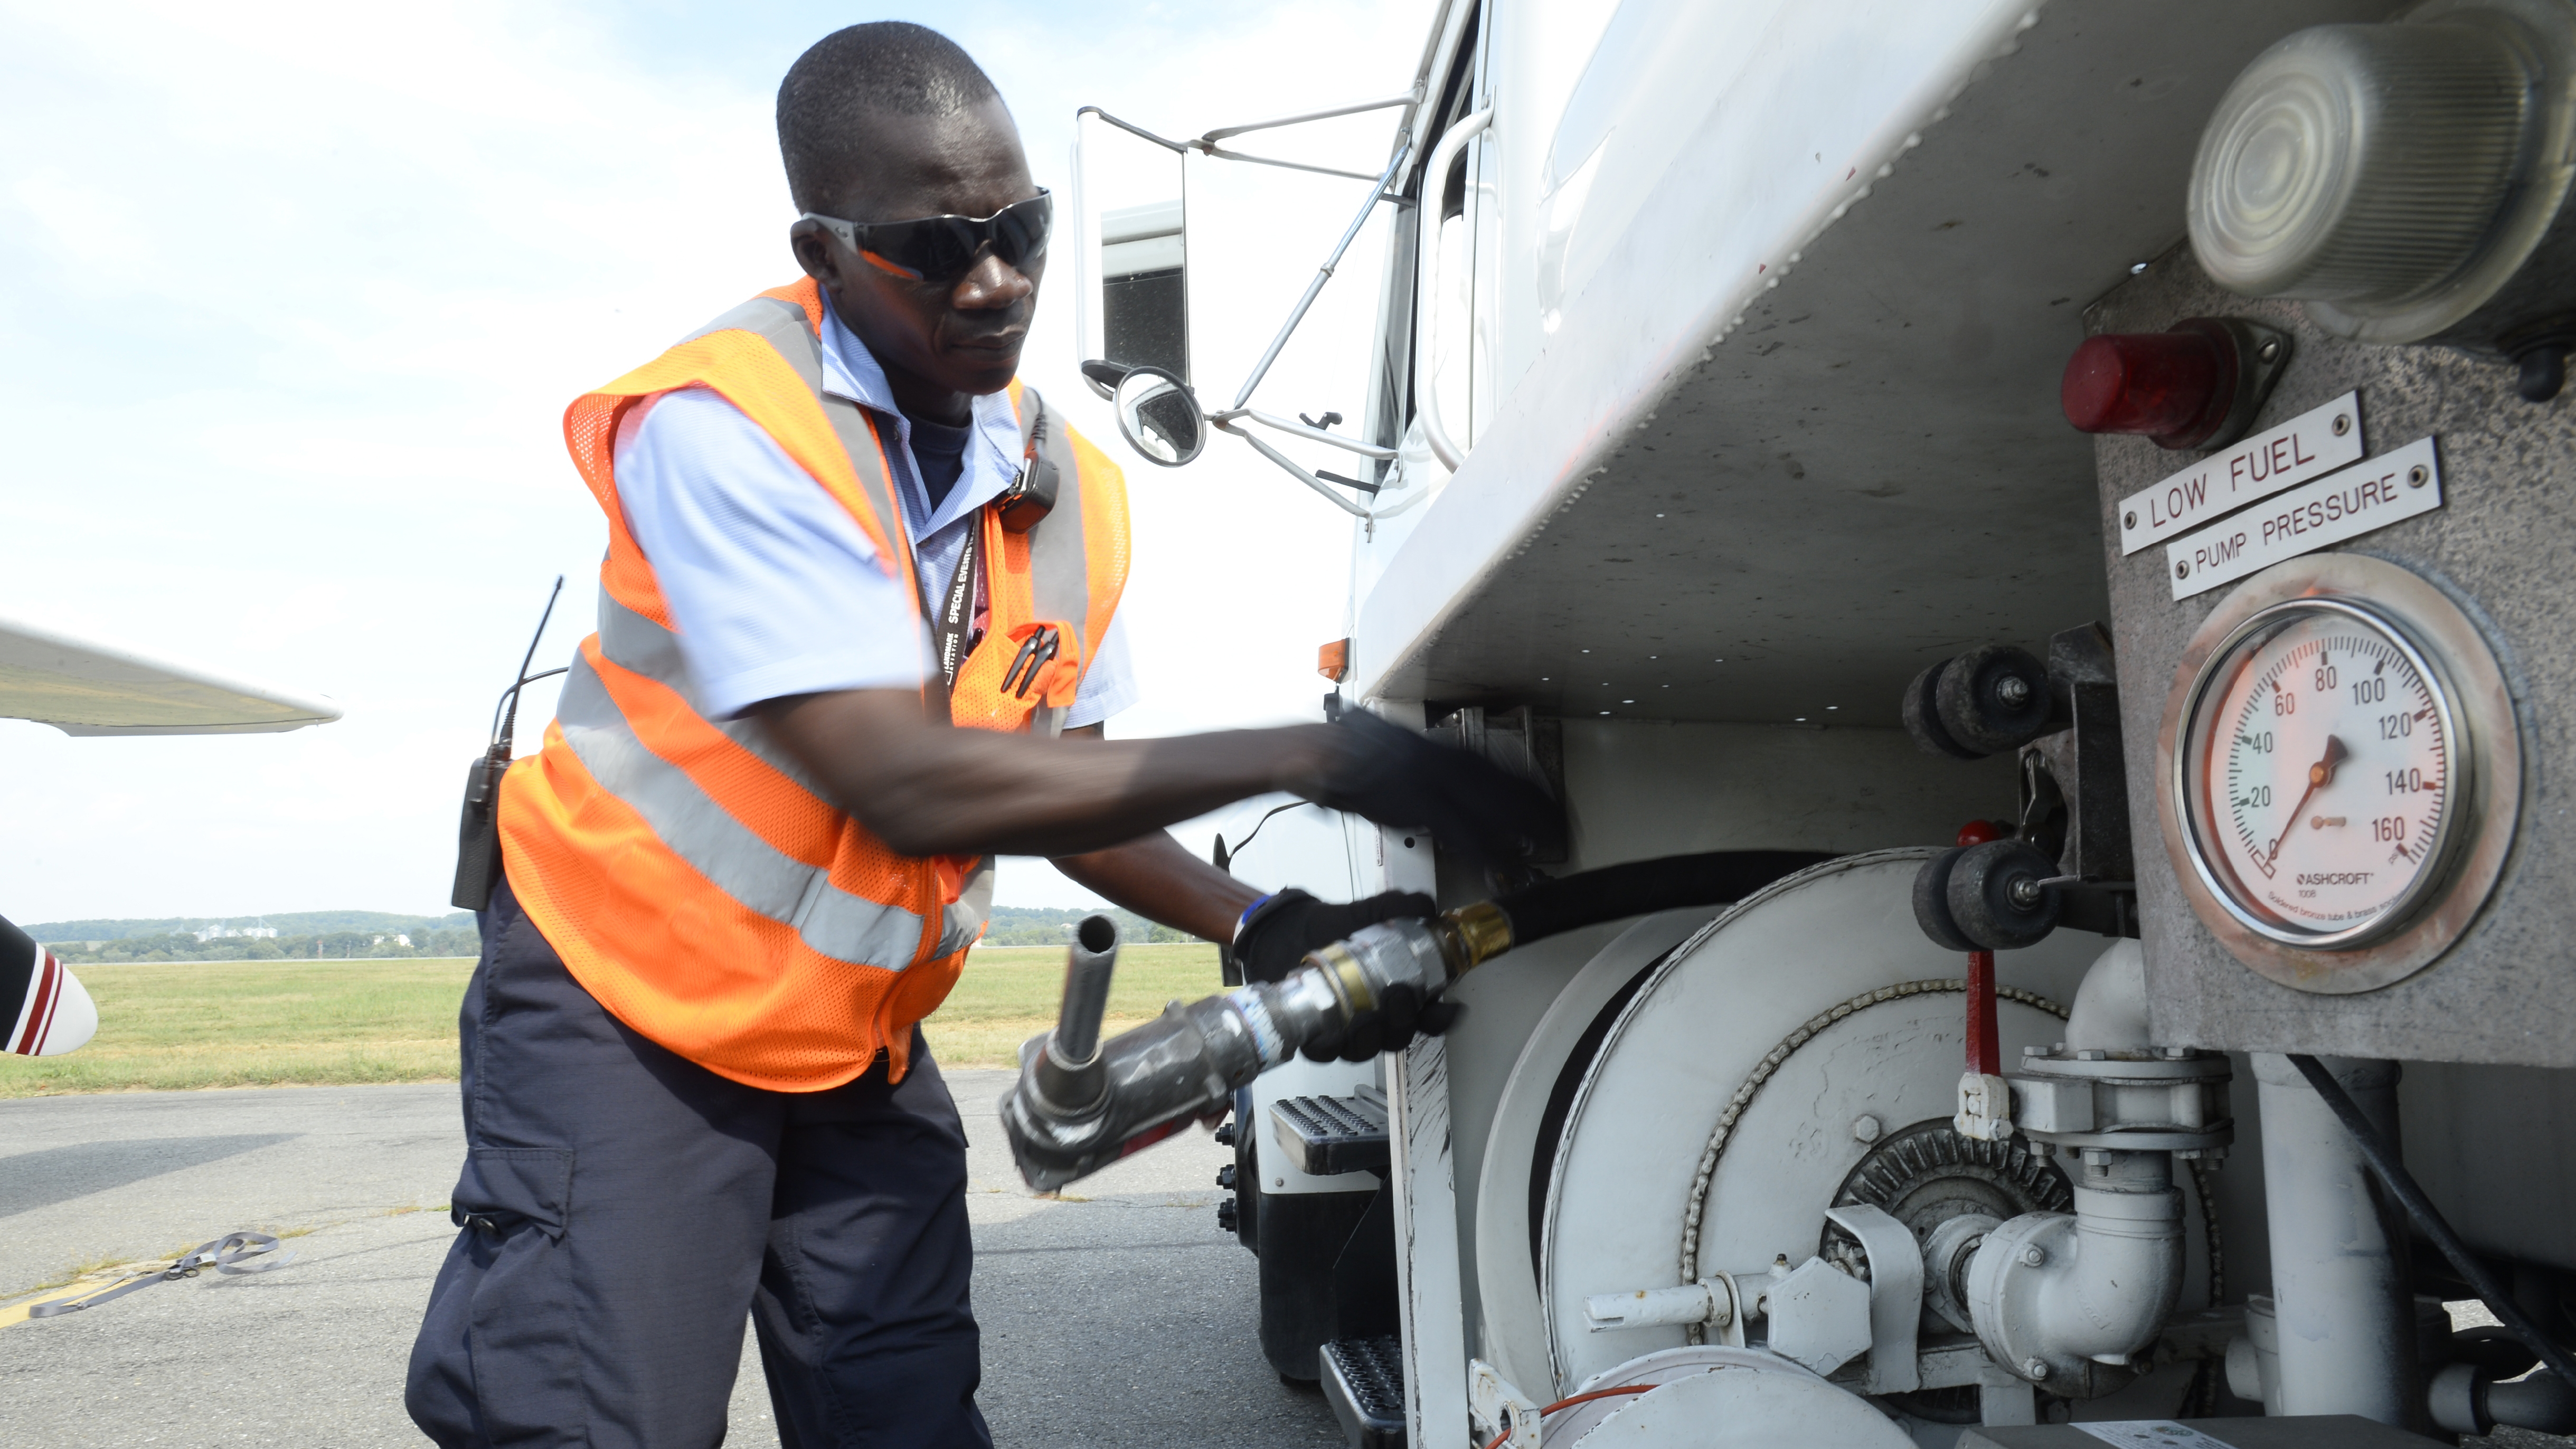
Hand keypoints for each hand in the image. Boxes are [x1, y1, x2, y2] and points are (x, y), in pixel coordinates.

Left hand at [1231, 888, 1459, 1061]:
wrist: (1290, 932)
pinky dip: (1327, 1047)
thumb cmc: (1336, 927)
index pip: (1430, 1017)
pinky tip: (1326, 1036)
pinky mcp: (1316, 1037)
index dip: (1441, 1017)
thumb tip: (1425, 906)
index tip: (1448, 1007)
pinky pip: (1325, 1054)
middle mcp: (1378, 1018)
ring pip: (1366, 1049)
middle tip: (1398, 995)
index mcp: (1399, 995)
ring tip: (1364, 1017)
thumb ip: (1397, 908)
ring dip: (1369, 1037)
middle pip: (1400, 1036)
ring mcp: (1347, 1031)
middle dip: (1403, 1021)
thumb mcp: (1368, 913)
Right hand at [1302, 710, 1566, 865]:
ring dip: (1521, 829)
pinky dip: (1487, 851)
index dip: (1528, 787)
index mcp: (1441, 748)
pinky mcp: (1419, 804)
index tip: (1547, 801)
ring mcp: (1435, 780)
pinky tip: (1502, 865)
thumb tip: (1452, 793)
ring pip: (1492, 807)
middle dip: (1536, 808)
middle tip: (1558, 827)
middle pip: (1506, 784)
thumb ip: (1431, 774)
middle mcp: (1445, 759)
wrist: (1320, 753)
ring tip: (1541, 847)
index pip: (1498, 767)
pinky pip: (1464, 832)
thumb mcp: (1401, 758)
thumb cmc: (1351, 757)